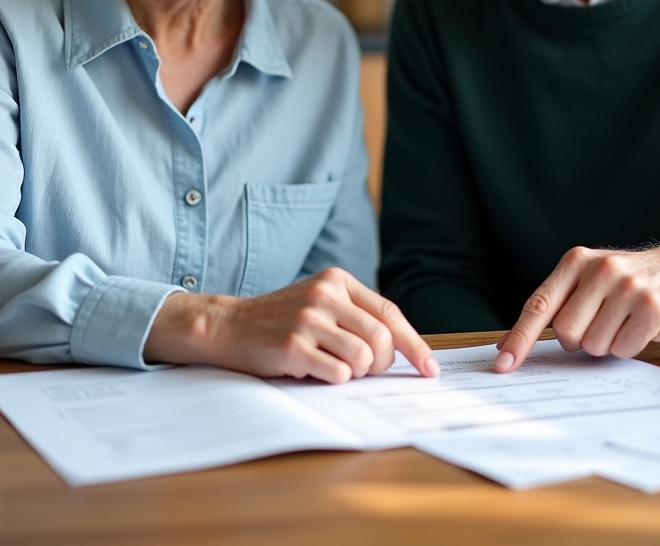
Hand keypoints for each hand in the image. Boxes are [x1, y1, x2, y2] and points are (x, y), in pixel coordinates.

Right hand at [144, 267, 438, 383]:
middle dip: (381, 364)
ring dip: (355, 373)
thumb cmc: (283, 318)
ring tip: (333, 366)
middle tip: (365, 370)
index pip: (389, 314)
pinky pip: (337, 375)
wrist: (230, 325)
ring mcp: (308, 319)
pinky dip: (333, 380)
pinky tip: (313, 369)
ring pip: (362, 360)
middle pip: (381, 340)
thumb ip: (356, 314)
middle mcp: (325, 295)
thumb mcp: (321, 301)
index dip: (414, 344)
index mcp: (337, 280)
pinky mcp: (293, 346)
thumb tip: (402, 348)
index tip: (430, 368)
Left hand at [494, 237, 659, 371]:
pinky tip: (639, 326)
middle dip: (579, 340)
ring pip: (595, 345)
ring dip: (607, 343)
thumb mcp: (587, 281)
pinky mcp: (652, 307)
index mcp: (576, 262)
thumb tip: (507, 344)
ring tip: (622, 321)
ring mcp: (627, 287)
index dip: (519, 338)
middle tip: (599, 324)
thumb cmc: (626, 281)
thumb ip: (552, 307)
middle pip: (567, 332)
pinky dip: (628, 347)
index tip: (503, 364)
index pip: (539, 305)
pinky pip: (624, 349)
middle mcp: (600, 269)